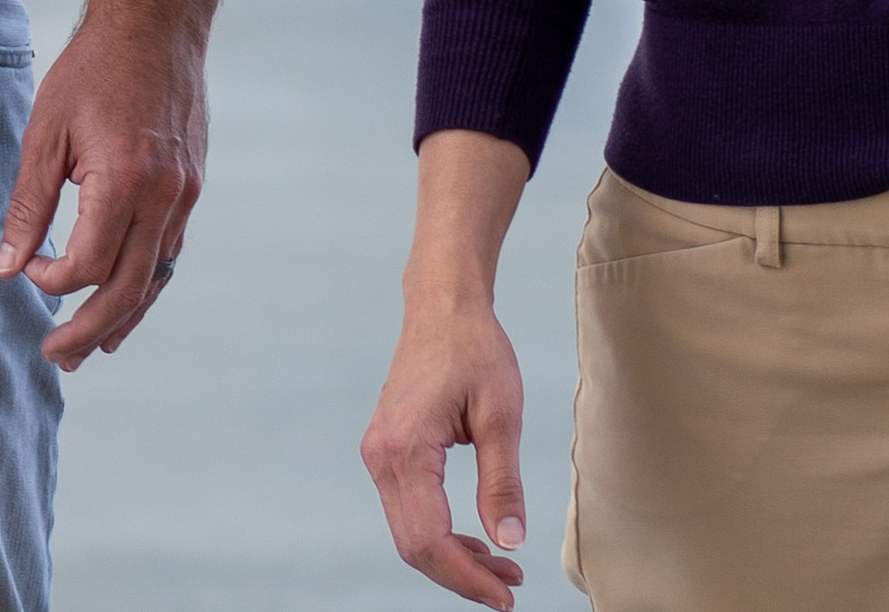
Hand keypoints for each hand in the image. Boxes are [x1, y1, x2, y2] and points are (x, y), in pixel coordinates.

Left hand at [0, 2, 206, 367]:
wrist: (158, 23)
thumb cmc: (92, 70)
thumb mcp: (46, 132)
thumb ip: (28, 204)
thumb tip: (6, 268)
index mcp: (125, 181)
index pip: (86, 264)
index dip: (51, 280)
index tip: (26, 268)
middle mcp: (165, 196)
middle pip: (127, 288)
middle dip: (87, 328)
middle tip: (55, 358)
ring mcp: (186, 194)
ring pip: (155, 277)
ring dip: (123, 316)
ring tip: (91, 348)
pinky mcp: (193, 187)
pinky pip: (169, 251)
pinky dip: (146, 282)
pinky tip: (126, 299)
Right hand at [357, 291, 532, 603]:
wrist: (442, 305)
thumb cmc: (474, 350)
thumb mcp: (500, 416)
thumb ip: (501, 483)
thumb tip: (509, 542)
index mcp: (405, 450)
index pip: (430, 539)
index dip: (467, 577)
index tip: (506, 595)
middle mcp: (380, 457)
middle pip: (414, 545)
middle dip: (461, 576)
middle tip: (510, 587)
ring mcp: (379, 454)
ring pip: (409, 532)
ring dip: (453, 558)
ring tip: (503, 566)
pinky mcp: (387, 451)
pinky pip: (408, 510)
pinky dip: (441, 534)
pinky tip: (478, 539)